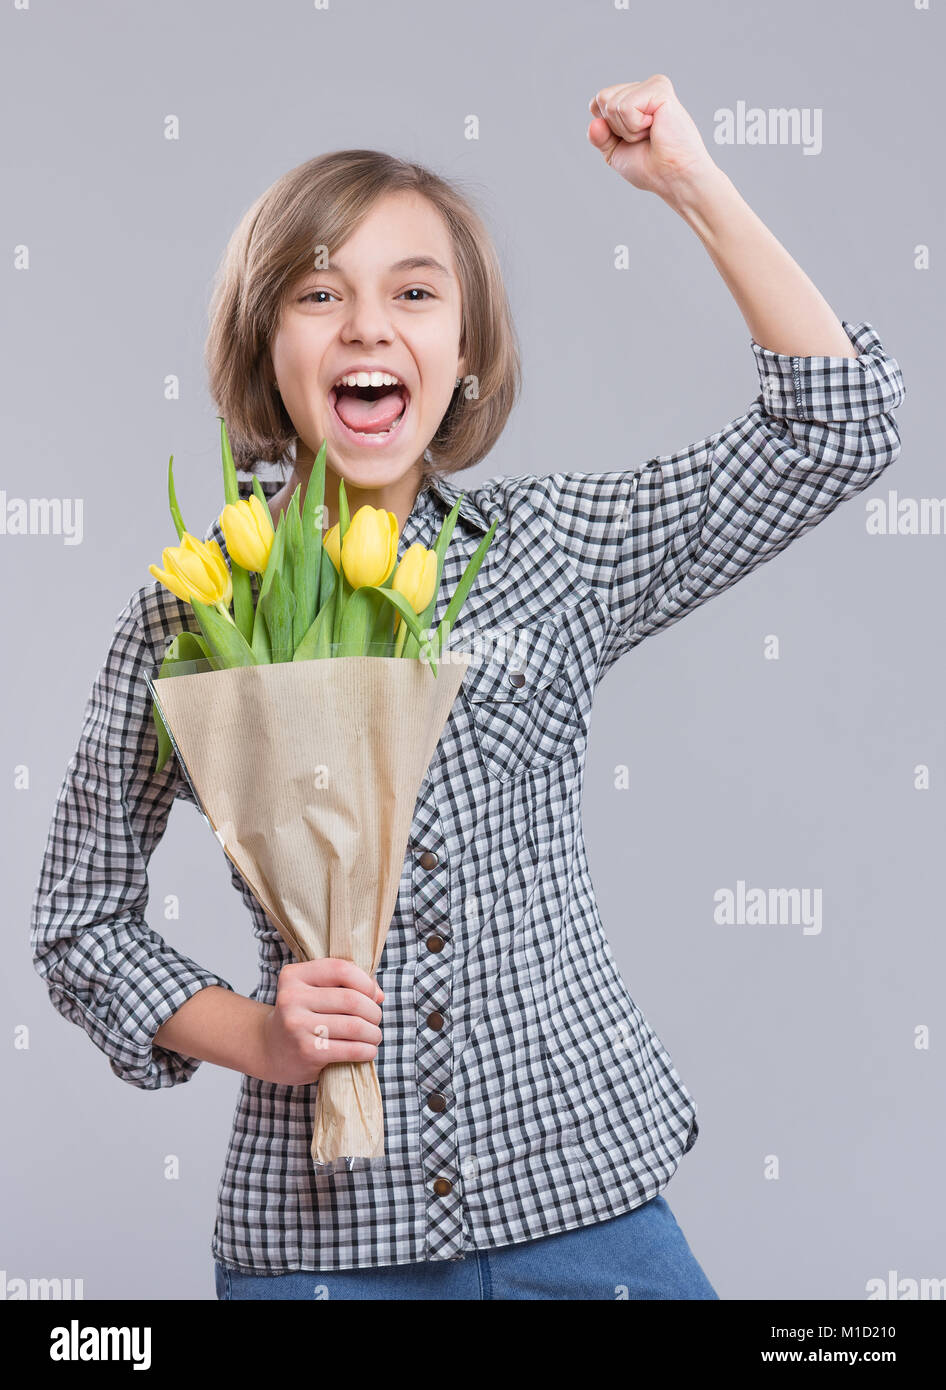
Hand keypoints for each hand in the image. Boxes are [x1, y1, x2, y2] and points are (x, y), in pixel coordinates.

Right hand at [257, 957, 383, 1086]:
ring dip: (373, 1033)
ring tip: (374, 1036)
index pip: (340, 969)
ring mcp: (297, 1025)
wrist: (268, 1049)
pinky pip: (350, 1049)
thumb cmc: (301, 1015)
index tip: (373, 995)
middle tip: (375, 1019)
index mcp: (294, 976)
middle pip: (351, 999)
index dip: (365, 982)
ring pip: (354, 1025)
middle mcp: (292, 998)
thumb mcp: (314, 991)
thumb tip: (378, 995)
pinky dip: (366, 1050)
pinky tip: (367, 1050)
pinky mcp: (307, 1051)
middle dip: (373, 1011)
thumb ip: (345, 984)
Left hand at [588, 74, 717, 200]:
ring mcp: (652, 86)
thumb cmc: (650, 167)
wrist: (672, 177)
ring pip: (612, 104)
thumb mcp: (614, 152)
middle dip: (616, 128)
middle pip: (602, 99)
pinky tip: (655, 128)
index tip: (629, 141)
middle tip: (642, 138)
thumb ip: (599, 136)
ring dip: (627, 130)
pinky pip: (625, 107)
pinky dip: (635, 126)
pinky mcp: (659, 88)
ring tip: (650, 134)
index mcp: (632, 100)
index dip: (606, 128)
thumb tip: (594, 122)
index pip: (598, 102)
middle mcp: (642, 89)